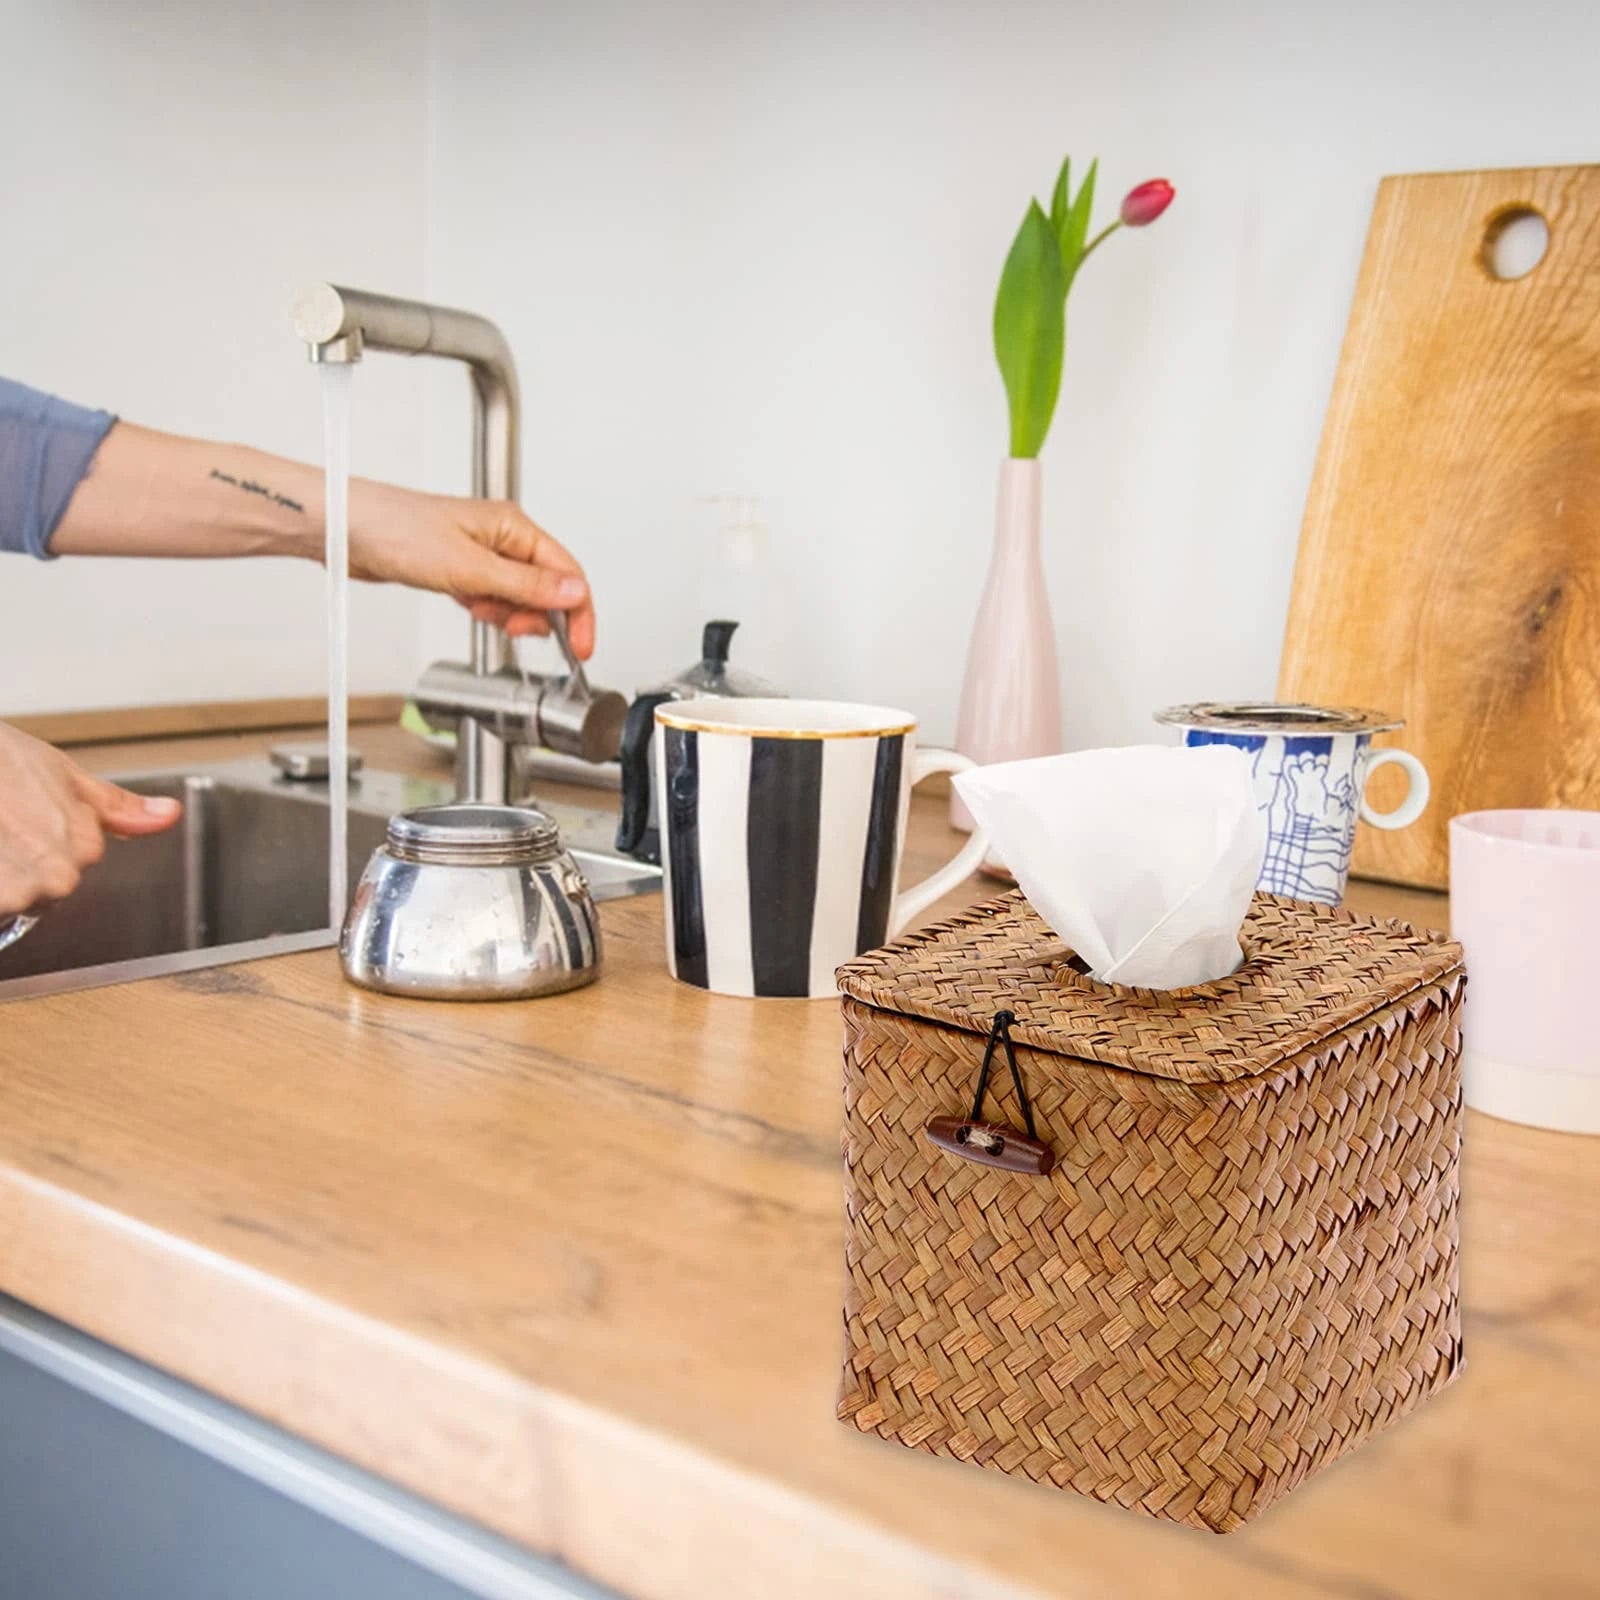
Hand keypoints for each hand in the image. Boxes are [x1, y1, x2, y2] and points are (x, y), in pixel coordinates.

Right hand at [0, 722, 181, 914]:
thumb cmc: (1, 759)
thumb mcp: (64, 774)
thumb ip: (116, 806)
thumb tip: (170, 814)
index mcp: (84, 848)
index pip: (67, 872)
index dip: (37, 844)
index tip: (19, 819)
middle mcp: (57, 876)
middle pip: (38, 892)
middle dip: (16, 864)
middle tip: (3, 826)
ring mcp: (18, 892)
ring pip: (12, 901)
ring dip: (1, 874)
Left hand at [348, 485, 596, 659]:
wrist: (343, 530)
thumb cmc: (395, 530)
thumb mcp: (469, 567)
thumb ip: (527, 584)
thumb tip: (574, 593)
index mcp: (513, 527)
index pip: (566, 573)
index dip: (577, 613)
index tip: (579, 647)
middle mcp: (502, 538)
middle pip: (546, 588)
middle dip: (535, 616)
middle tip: (514, 629)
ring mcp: (481, 554)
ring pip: (518, 596)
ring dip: (507, 614)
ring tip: (480, 610)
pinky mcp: (461, 569)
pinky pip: (491, 597)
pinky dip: (486, 610)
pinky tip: (468, 606)